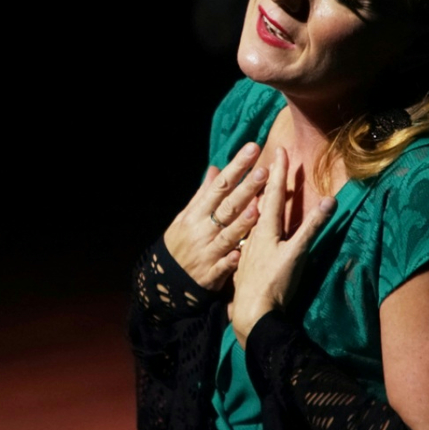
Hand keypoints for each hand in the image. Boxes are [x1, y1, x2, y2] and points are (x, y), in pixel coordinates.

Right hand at [162, 142, 267, 289]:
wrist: (164, 281)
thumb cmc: (180, 243)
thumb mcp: (186, 217)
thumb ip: (203, 195)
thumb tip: (216, 169)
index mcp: (196, 214)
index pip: (220, 185)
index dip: (236, 167)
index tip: (252, 149)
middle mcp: (202, 230)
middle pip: (227, 206)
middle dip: (246, 189)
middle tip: (264, 171)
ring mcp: (207, 252)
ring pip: (227, 236)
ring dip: (242, 223)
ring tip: (257, 208)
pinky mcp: (210, 275)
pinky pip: (222, 267)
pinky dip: (230, 260)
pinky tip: (239, 254)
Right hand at [228, 147, 332, 346]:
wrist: (251, 315)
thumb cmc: (247, 295)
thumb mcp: (242, 268)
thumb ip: (244, 249)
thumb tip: (243, 237)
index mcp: (249, 238)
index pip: (255, 204)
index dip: (261, 183)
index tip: (266, 161)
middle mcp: (260, 236)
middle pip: (267, 199)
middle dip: (274, 174)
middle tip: (280, 151)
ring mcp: (275, 244)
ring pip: (284, 209)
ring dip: (290, 186)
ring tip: (298, 163)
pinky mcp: (292, 256)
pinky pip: (307, 233)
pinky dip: (319, 217)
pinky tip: (330, 202)